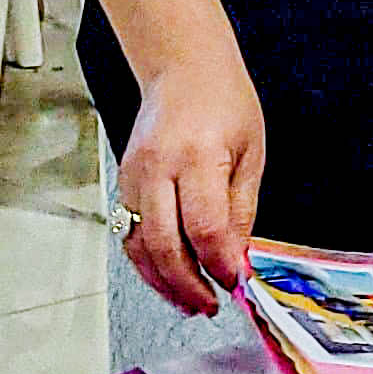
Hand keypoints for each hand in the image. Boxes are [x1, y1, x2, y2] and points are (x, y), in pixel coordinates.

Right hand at [112, 57, 264, 315]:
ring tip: (190, 302)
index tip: (234, 283)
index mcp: (196, 157)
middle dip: (187, 285)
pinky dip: (147, 262)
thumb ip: (240, 212)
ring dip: (162, 282)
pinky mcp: (123, 182)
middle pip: (163, 244)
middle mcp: (157, 168)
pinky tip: (169, 278)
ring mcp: (133, 176)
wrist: (182, 67)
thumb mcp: (250, 154)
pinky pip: (129, 233)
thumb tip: (235, 261)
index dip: (219, 264)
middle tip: (209, 306)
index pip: (204, 228)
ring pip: (138, 245)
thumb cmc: (222, 102)